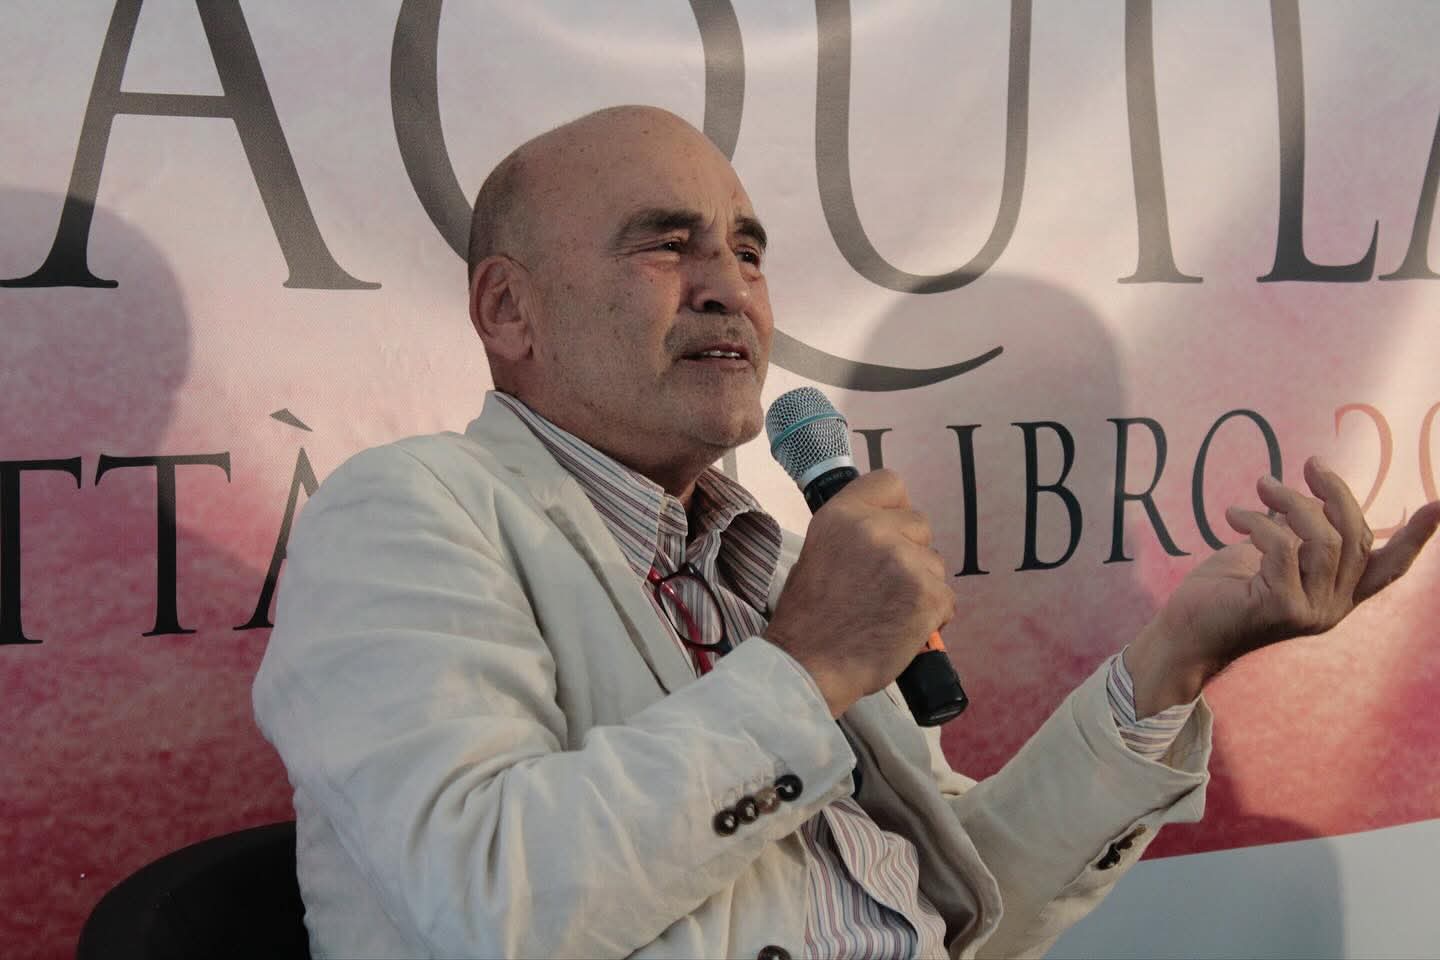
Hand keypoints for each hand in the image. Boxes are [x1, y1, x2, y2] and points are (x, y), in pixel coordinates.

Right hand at [764, 469, 953, 716]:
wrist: (810, 667)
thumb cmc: (808, 620)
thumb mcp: (816, 554)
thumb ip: (851, 534)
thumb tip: (882, 527)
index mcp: (842, 515)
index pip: (890, 482)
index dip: (895, 506)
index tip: (891, 527)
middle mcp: (874, 529)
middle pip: (920, 524)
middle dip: (911, 552)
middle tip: (885, 585)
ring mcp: (904, 561)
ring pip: (935, 563)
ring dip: (921, 585)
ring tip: (890, 613)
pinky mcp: (928, 594)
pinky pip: (947, 597)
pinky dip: (932, 615)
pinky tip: (904, 629)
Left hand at [1127, 456, 1439, 716]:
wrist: (1184, 633)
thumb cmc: (1223, 590)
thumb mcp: (1270, 556)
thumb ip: (1299, 534)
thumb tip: (1313, 494)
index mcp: (1338, 595)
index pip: (1388, 567)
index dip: (1414, 536)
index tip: (1439, 503)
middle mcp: (1333, 609)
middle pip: (1353, 537)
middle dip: (1333, 492)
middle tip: (1306, 466)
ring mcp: (1312, 613)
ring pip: (1322, 539)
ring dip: (1290, 502)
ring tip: (1261, 485)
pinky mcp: (1283, 608)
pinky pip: (1283, 547)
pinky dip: (1258, 521)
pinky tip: (1232, 516)